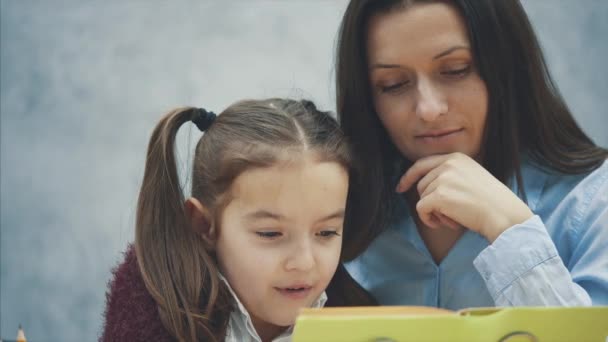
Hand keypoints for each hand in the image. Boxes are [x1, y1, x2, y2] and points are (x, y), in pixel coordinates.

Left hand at [395, 153, 532, 242]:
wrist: (503, 214)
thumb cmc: (491, 202)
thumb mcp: (471, 177)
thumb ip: (450, 175)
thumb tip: (424, 185)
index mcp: (456, 158)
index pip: (422, 164)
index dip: (409, 177)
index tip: (401, 187)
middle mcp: (448, 164)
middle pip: (421, 185)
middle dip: (430, 202)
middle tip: (448, 214)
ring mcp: (443, 179)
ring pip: (421, 198)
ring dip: (434, 212)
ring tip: (454, 218)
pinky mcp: (439, 195)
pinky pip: (421, 209)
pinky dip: (429, 220)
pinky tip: (446, 224)